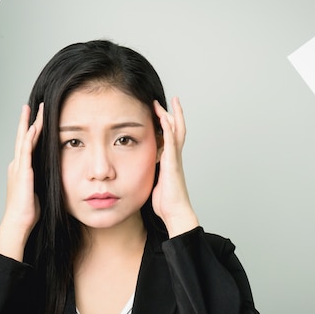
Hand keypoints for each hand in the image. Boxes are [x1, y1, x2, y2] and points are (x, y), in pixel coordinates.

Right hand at [0, 104, 43, 259]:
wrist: (19, 222)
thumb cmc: (28, 210)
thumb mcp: (38, 190)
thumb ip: (41, 179)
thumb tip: (51, 174)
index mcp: (22, 168)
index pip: (28, 144)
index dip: (32, 129)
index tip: (37, 117)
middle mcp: (18, 164)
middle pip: (23, 137)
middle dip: (28, 120)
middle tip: (32, 105)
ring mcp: (18, 167)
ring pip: (24, 140)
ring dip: (28, 123)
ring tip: (33, 109)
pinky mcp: (22, 173)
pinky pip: (26, 152)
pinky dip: (29, 139)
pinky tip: (32, 129)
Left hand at [152, 97, 198, 237]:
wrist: (175, 212)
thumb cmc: (165, 202)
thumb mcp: (154, 181)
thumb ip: (150, 172)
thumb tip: (139, 169)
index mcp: (169, 160)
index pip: (169, 136)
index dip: (165, 123)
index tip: (158, 112)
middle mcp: (174, 157)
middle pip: (175, 129)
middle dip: (170, 114)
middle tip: (162, 101)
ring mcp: (175, 159)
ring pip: (175, 131)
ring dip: (170, 116)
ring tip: (163, 103)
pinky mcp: (172, 163)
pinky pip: (171, 142)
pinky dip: (168, 129)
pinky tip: (164, 118)